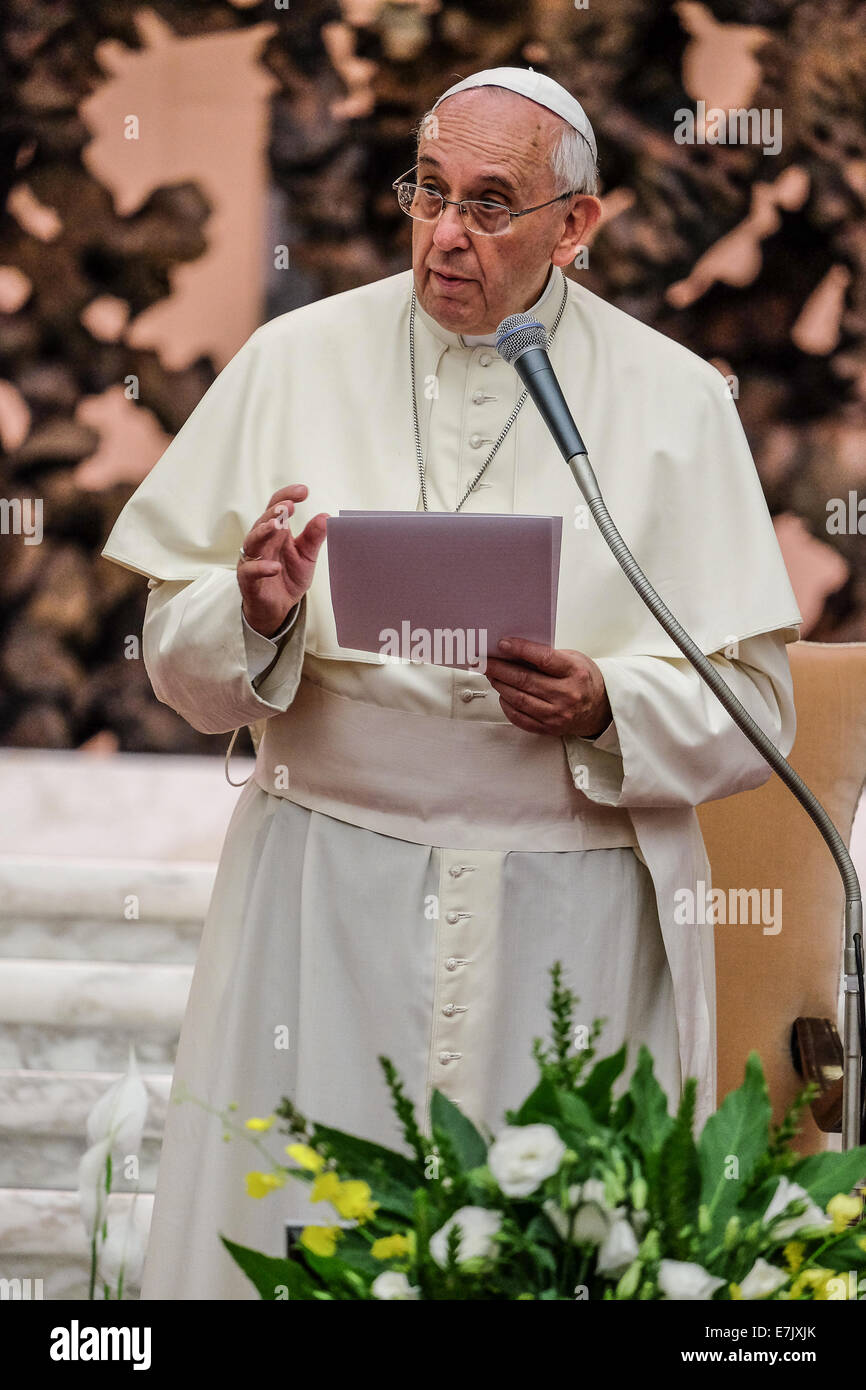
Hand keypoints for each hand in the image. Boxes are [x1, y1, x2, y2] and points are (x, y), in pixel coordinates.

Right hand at [237, 484, 327, 636]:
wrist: (277, 607)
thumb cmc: (288, 576)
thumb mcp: (306, 556)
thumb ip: (314, 537)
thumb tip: (326, 516)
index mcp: (276, 532)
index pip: (277, 507)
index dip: (287, 496)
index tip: (303, 491)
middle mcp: (262, 542)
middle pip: (264, 520)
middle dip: (275, 511)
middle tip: (288, 505)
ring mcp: (253, 559)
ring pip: (253, 540)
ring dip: (264, 531)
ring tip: (277, 525)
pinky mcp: (248, 579)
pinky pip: (251, 570)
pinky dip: (261, 567)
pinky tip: (275, 567)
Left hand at [483, 637, 611, 738]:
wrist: (600, 709)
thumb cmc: (584, 680)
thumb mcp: (573, 660)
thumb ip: (548, 656)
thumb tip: (515, 651)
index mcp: (575, 673)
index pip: (543, 659)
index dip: (520, 649)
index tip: (502, 644)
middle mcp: (567, 695)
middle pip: (525, 680)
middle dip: (500, 669)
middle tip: (485, 661)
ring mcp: (557, 715)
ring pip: (519, 699)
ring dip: (500, 685)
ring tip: (491, 675)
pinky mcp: (549, 728)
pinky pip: (520, 718)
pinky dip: (507, 705)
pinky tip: (502, 694)